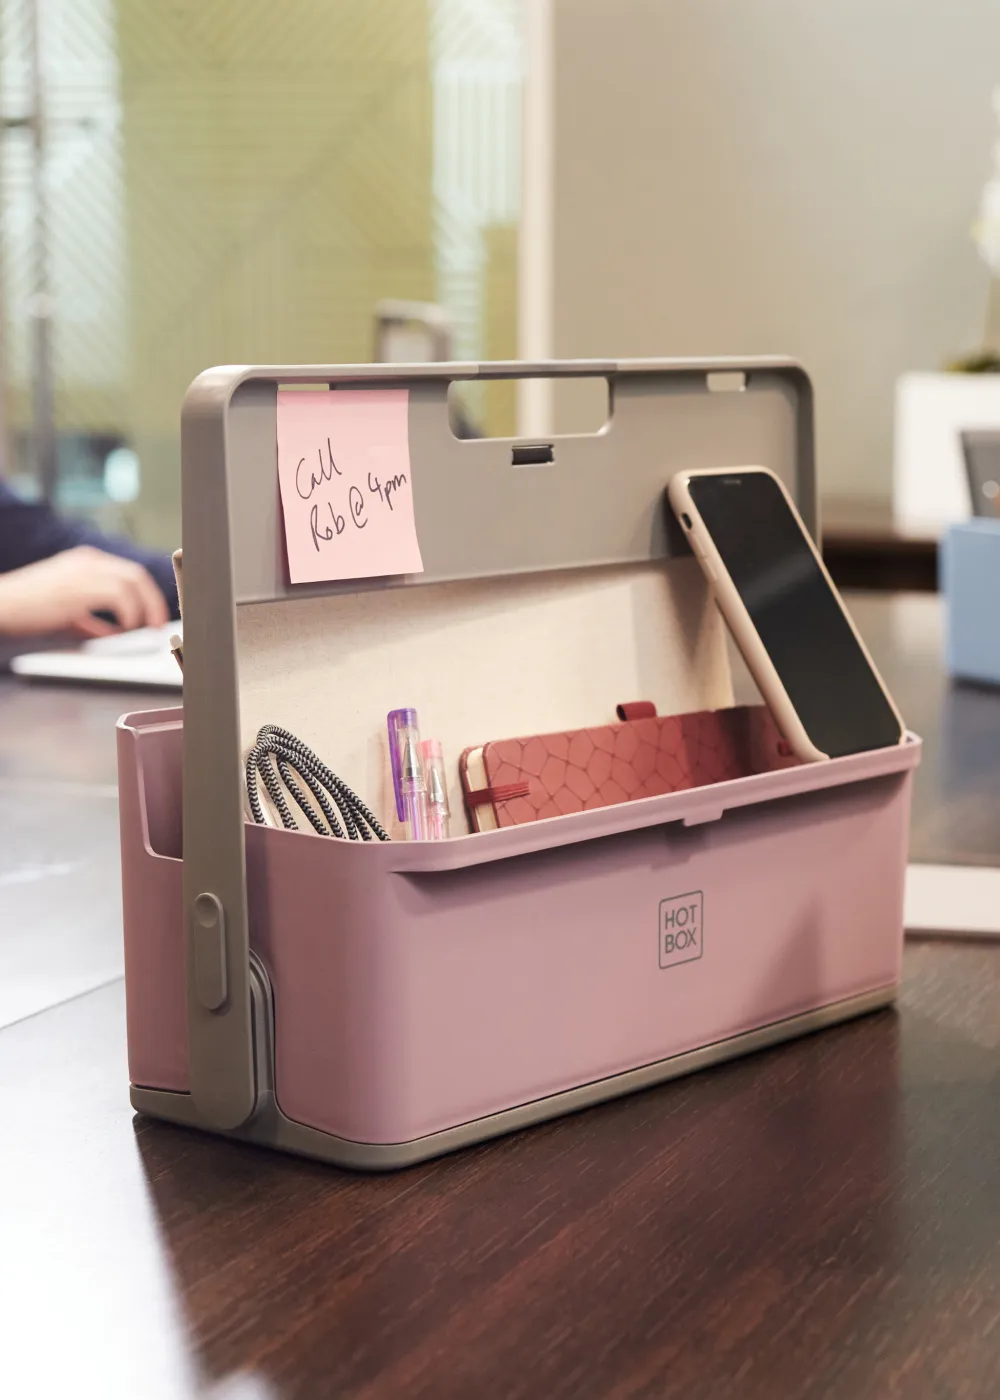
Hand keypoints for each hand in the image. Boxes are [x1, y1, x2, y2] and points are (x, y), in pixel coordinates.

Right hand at [0, 545, 168, 637]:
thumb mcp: (67, 613)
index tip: (154, 615)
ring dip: (145, 607)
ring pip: (133, 581)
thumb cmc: (28, 609)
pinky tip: (126, 627)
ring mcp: (84, 571)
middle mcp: (88, 561)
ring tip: (144, 627)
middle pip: (136, 574)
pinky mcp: (80, 586)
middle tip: (158, 624)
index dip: (146, 594)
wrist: (0, 604)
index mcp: (85, 561)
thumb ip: (93, 622)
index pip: (128, 571)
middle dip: (153, 601)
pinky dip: (130, 612)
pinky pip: (120, 595)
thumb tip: (116, 636)